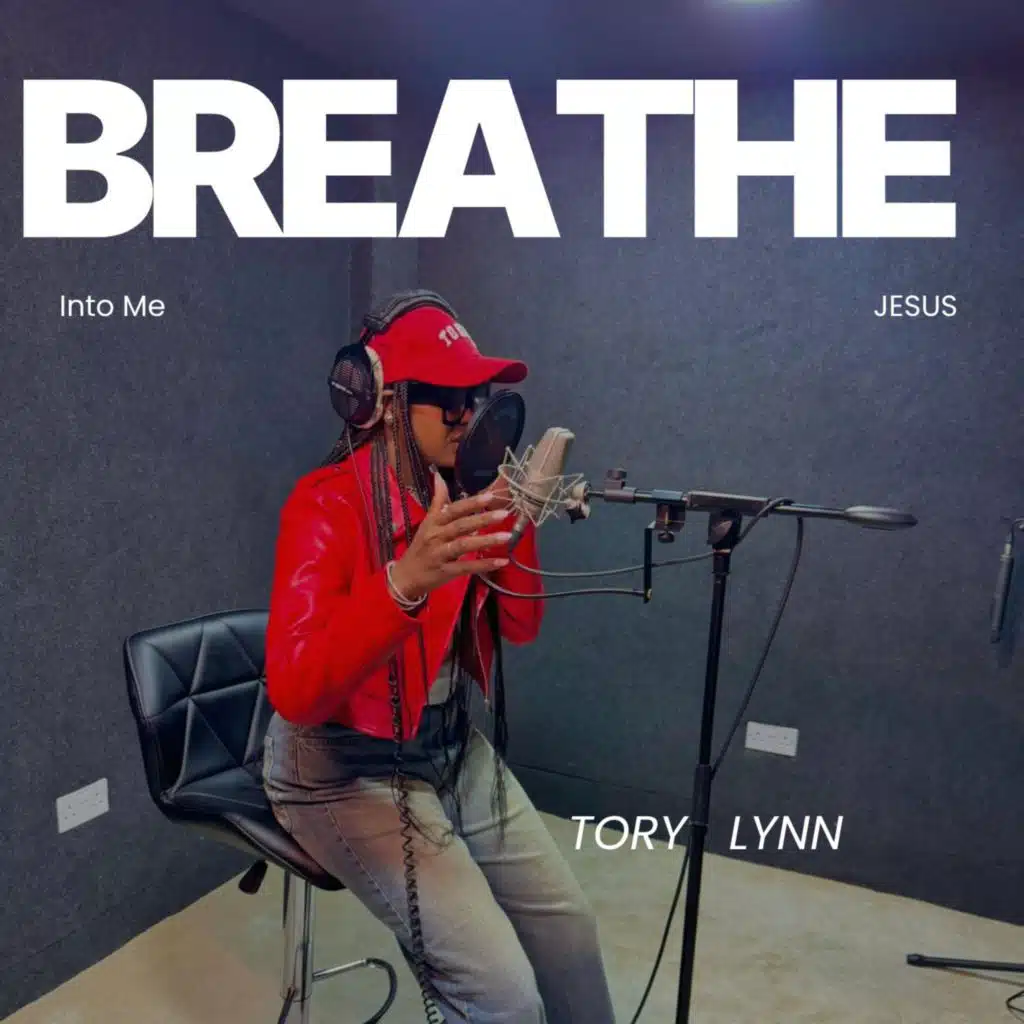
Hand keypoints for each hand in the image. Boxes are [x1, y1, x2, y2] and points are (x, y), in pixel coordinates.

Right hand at [389, 472, 512, 600]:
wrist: (406, 576)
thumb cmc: (421, 547)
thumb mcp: (427, 522)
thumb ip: (437, 501)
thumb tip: (438, 476)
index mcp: (434, 523)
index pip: (453, 509)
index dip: (471, 503)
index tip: (489, 496)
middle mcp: (436, 536)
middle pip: (461, 526)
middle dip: (482, 519)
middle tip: (504, 514)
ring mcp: (440, 554)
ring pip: (464, 545)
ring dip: (486, 541)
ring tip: (507, 536)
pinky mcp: (445, 571)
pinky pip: (466, 567)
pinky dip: (484, 565)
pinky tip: (501, 561)